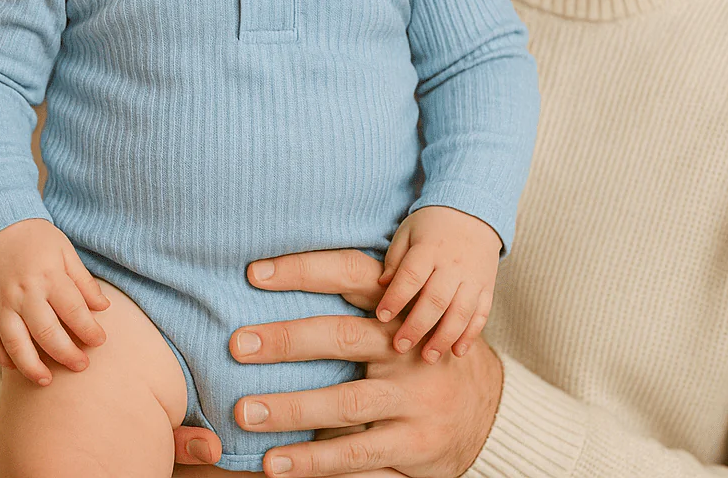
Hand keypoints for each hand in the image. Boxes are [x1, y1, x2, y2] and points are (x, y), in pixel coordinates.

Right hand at [0, 218, 109, 384]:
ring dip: (31, 367)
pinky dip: (1, 358)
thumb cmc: (36, 239)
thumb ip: (83, 281)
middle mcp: (24, 293)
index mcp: (49, 276)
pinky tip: (15, 367)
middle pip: (47, 333)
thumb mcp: (65, 251)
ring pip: (15, 344)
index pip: (74, 311)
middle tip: (81, 366)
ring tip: (47, 381)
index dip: (89, 330)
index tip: (100, 342)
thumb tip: (103, 308)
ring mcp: (0, 303)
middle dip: (66, 354)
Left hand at [221, 250, 500, 477]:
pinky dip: (315, 462)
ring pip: (346, 404)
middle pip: (341, 338)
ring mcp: (414, 402)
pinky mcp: (413, 448)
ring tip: (245, 412)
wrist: (490, 410)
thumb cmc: (420, 354)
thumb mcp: (402, 319)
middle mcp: (408, 349)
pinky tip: (276, 464)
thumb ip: (356, 302)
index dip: (304, 270)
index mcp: (400, 308)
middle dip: (287, 340)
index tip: (255, 273)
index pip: (350, 274)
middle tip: (237, 345)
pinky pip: (359, 457)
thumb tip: (276, 281)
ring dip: (291, 409)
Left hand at [375, 207, 500, 362]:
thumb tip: (382, 285)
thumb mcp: (408, 231)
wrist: (473, 211)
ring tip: (428, 357)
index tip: (381, 317)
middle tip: (400, 347)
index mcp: (429, 248)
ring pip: (460, 312)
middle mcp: (453, 265)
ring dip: (444, 338)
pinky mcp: (487, 287)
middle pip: (435, 300)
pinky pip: (482, 314)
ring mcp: (473, 277)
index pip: (411, 276)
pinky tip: (458, 352)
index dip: (396, 298)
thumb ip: (395, 258)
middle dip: (417, 326)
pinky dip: (471, 335)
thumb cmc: (431, 224)